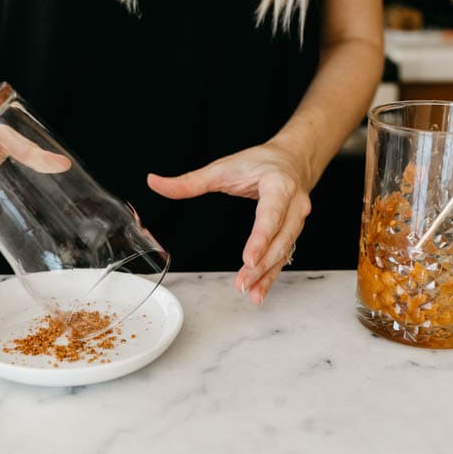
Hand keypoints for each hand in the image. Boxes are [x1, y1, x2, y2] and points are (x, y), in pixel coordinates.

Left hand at [147, 141, 311, 303]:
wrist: (291, 160)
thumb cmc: (259, 163)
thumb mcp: (223, 167)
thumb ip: (190, 181)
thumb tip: (155, 182)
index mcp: (279, 185)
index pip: (271, 213)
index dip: (261, 238)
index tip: (249, 259)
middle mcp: (294, 204)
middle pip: (280, 239)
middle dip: (262, 264)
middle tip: (242, 283)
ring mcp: (297, 221)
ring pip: (284, 251)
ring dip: (267, 274)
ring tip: (250, 293)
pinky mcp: (292, 233)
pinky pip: (283, 257)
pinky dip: (271, 275)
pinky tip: (259, 292)